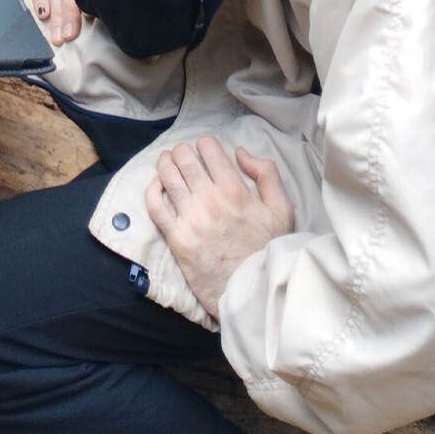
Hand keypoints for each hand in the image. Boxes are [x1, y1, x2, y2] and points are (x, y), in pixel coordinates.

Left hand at [144, 137, 293, 318]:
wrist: (251, 289)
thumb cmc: (267, 249)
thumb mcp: (282, 208)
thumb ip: (267, 173)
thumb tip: (241, 152)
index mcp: (235, 189)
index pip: (208, 149)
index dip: (205, 144)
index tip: (204, 149)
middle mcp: (209, 199)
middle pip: (184, 158)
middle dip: (181, 150)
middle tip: (182, 154)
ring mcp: (190, 218)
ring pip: (168, 177)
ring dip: (165, 164)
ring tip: (167, 163)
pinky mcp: (176, 238)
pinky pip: (155, 206)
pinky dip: (152, 190)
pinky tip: (157, 186)